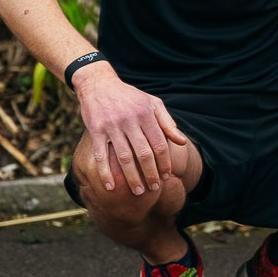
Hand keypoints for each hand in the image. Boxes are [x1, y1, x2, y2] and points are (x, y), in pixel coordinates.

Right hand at [75, 63, 188, 196]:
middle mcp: (130, 120)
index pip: (159, 143)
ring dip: (132, 177)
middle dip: (151, 174)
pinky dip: (105, 172)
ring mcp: (111, 126)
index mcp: (146, 114)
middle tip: (155, 188)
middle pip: (143, 154)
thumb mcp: (152, 103)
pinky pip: (101, 155)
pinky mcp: (95, 130)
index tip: (167, 176)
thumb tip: (182, 142)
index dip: (165, 162)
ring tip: (138, 192)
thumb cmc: (129, 97)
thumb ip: (167, 123)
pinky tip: (110, 187)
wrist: (98, 84)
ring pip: (124, 158)